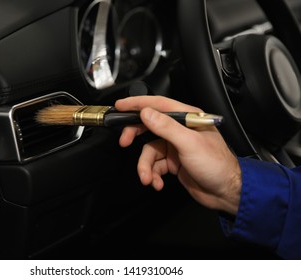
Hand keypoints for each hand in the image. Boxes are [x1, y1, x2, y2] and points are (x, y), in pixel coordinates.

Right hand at [115, 96, 240, 214]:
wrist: (225, 193)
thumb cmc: (216, 165)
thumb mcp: (189, 143)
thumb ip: (166, 127)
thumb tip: (146, 113)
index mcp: (187, 118)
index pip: (158, 105)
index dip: (138, 103)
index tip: (121, 105)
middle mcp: (180, 130)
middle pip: (149, 126)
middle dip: (135, 136)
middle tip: (124, 142)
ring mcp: (175, 146)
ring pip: (149, 151)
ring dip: (145, 166)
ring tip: (148, 178)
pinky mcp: (173, 162)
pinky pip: (154, 165)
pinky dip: (153, 174)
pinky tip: (157, 183)